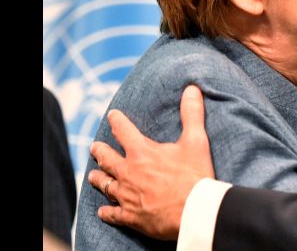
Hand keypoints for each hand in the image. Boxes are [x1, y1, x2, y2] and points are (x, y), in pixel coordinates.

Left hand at [88, 85, 213, 239]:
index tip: (112, 115)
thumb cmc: (194, 175)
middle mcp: (128, 172)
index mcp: (142, 152)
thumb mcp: (196, 140)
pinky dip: (106, 211)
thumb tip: (191, 89)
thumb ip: (192, 114)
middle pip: (107, 159)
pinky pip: (112, 213)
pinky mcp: (130, 216)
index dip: (117, 121)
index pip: (123, 131)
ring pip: (105, 185)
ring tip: (93, 175)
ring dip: (98, 178)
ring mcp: (126, 195)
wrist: (194, 211)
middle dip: (99, 151)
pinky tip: (102, 211)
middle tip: (94, 147)